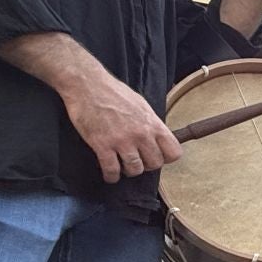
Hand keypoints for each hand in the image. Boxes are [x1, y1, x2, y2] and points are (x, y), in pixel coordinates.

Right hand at [64, 69, 181, 182]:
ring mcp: (122, 141)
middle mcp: (141, 134)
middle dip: (147, 165)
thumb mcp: (141, 105)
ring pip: (135, 170)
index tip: (158, 156)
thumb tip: (157, 138)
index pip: (173, 152)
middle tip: (138, 160)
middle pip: (155, 164)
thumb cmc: (113, 92)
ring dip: (129, 171)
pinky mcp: (102, 145)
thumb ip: (151, 123)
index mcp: (152, 123)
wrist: (87, 85)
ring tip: (123, 166)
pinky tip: (110, 174)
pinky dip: (111, 176)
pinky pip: (112, 170)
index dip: (166, 158)